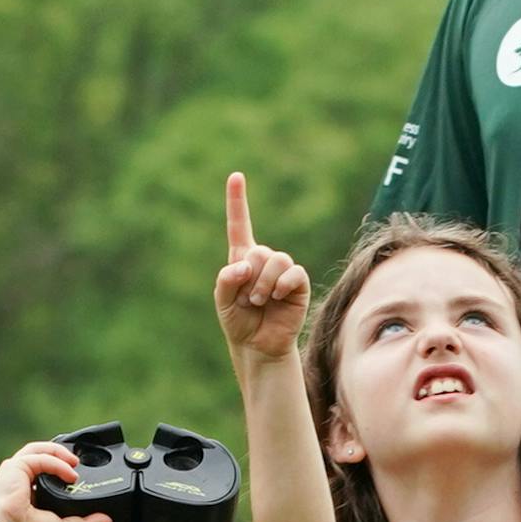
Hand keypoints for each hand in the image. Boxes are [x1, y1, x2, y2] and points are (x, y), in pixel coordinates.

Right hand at [0, 441, 113, 521]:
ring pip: (38, 450)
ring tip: (75, 463)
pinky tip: (70, 473)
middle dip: (61, 457)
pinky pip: (40, 456)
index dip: (62, 471)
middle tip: (78, 465)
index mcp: (26, 493)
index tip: (77, 478)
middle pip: (41, 456)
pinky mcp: (15, 467)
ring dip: (59, 453)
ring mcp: (15, 471)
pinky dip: (57, 462)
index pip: (44, 473)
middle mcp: (19, 480)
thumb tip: (106, 520)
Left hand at [214, 173, 310, 358]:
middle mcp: (263, 260)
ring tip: (259, 302)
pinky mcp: (298, 283)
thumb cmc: (238, 322)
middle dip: (249, 276)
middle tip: (248, 299)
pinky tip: (276, 298)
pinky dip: (281, 285)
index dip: (237, 201)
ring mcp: (282, 270)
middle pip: (258, 251)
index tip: (235, 176)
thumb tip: (245, 264)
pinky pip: (292, 273)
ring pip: (276, 260)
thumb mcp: (222, 301)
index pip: (239, 226)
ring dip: (263, 284)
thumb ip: (226, 279)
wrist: (258, 346)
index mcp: (241, 259)